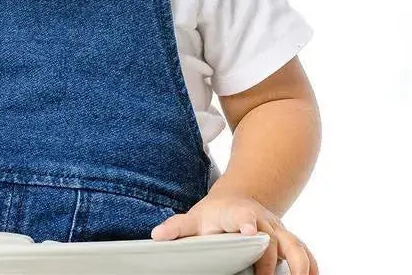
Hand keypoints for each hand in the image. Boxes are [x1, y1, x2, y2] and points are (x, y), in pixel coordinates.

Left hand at [150, 192, 317, 274]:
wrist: (238, 201)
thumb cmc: (214, 215)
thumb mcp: (194, 218)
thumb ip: (177, 228)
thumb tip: (156, 237)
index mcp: (238, 214)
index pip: (243, 217)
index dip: (247, 224)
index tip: (249, 232)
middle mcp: (263, 221)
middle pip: (273, 239)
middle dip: (269, 260)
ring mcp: (279, 232)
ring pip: (296, 248)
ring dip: (299, 267)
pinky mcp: (290, 243)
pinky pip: (307, 257)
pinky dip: (312, 270)